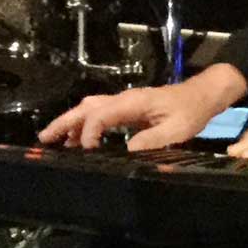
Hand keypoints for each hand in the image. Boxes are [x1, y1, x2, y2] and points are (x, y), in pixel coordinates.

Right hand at [38, 64, 247, 150]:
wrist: (204, 94)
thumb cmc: (192, 110)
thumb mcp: (177, 129)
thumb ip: (152, 140)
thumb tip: (127, 152)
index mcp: (133, 102)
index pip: (101, 115)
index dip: (88, 132)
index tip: (85, 151)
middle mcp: (125, 99)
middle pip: (87, 108)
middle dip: (65, 122)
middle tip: (44, 139)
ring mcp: (126, 103)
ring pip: (91, 109)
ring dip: (72, 123)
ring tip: (55, 142)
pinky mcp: (130, 109)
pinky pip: (102, 115)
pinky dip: (86, 125)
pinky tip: (81, 141)